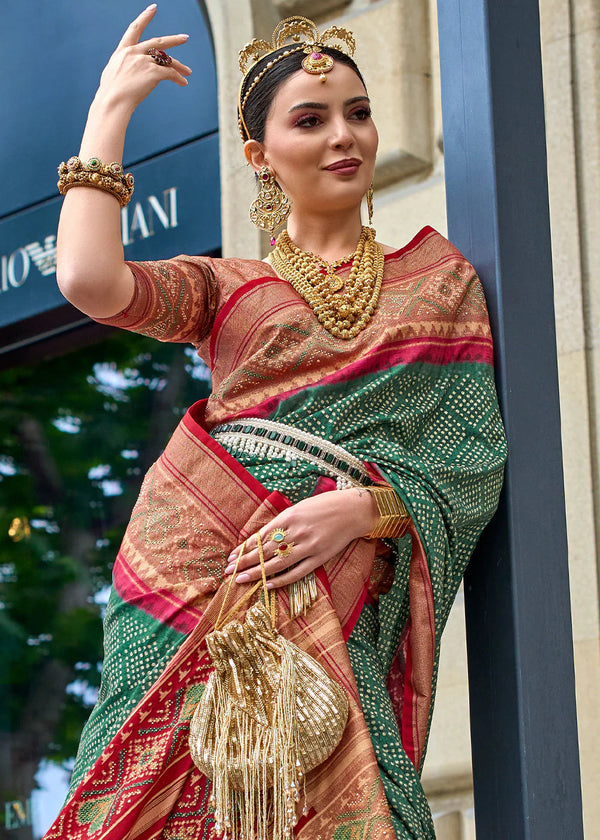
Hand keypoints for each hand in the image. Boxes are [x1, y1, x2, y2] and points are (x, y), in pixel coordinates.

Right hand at [95, 5, 191, 114]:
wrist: (112, 101)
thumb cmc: (110, 94)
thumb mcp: (113, 74)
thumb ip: (124, 67)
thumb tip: (130, 72)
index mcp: (122, 51)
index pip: (134, 29)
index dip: (145, 17)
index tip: (153, 8)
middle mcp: (134, 53)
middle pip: (158, 42)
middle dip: (173, 40)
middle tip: (185, 38)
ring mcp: (143, 61)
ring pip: (166, 60)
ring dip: (179, 66)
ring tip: (188, 71)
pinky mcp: (152, 72)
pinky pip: (170, 73)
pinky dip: (178, 78)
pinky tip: (183, 82)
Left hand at [224, 488, 377, 589]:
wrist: (352, 511)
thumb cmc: (324, 505)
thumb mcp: (299, 508)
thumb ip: (282, 522)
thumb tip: (261, 538)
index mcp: (290, 516)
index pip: (261, 536)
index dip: (244, 548)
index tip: (231, 557)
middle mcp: (296, 532)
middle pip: (265, 551)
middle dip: (245, 562)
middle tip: (228, 571)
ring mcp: (308, 546)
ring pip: (277, 563)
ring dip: (257, 573)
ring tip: (241, 579)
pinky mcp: (319, 558)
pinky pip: (297, 572)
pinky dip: (281, 580)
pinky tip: (268, 585)